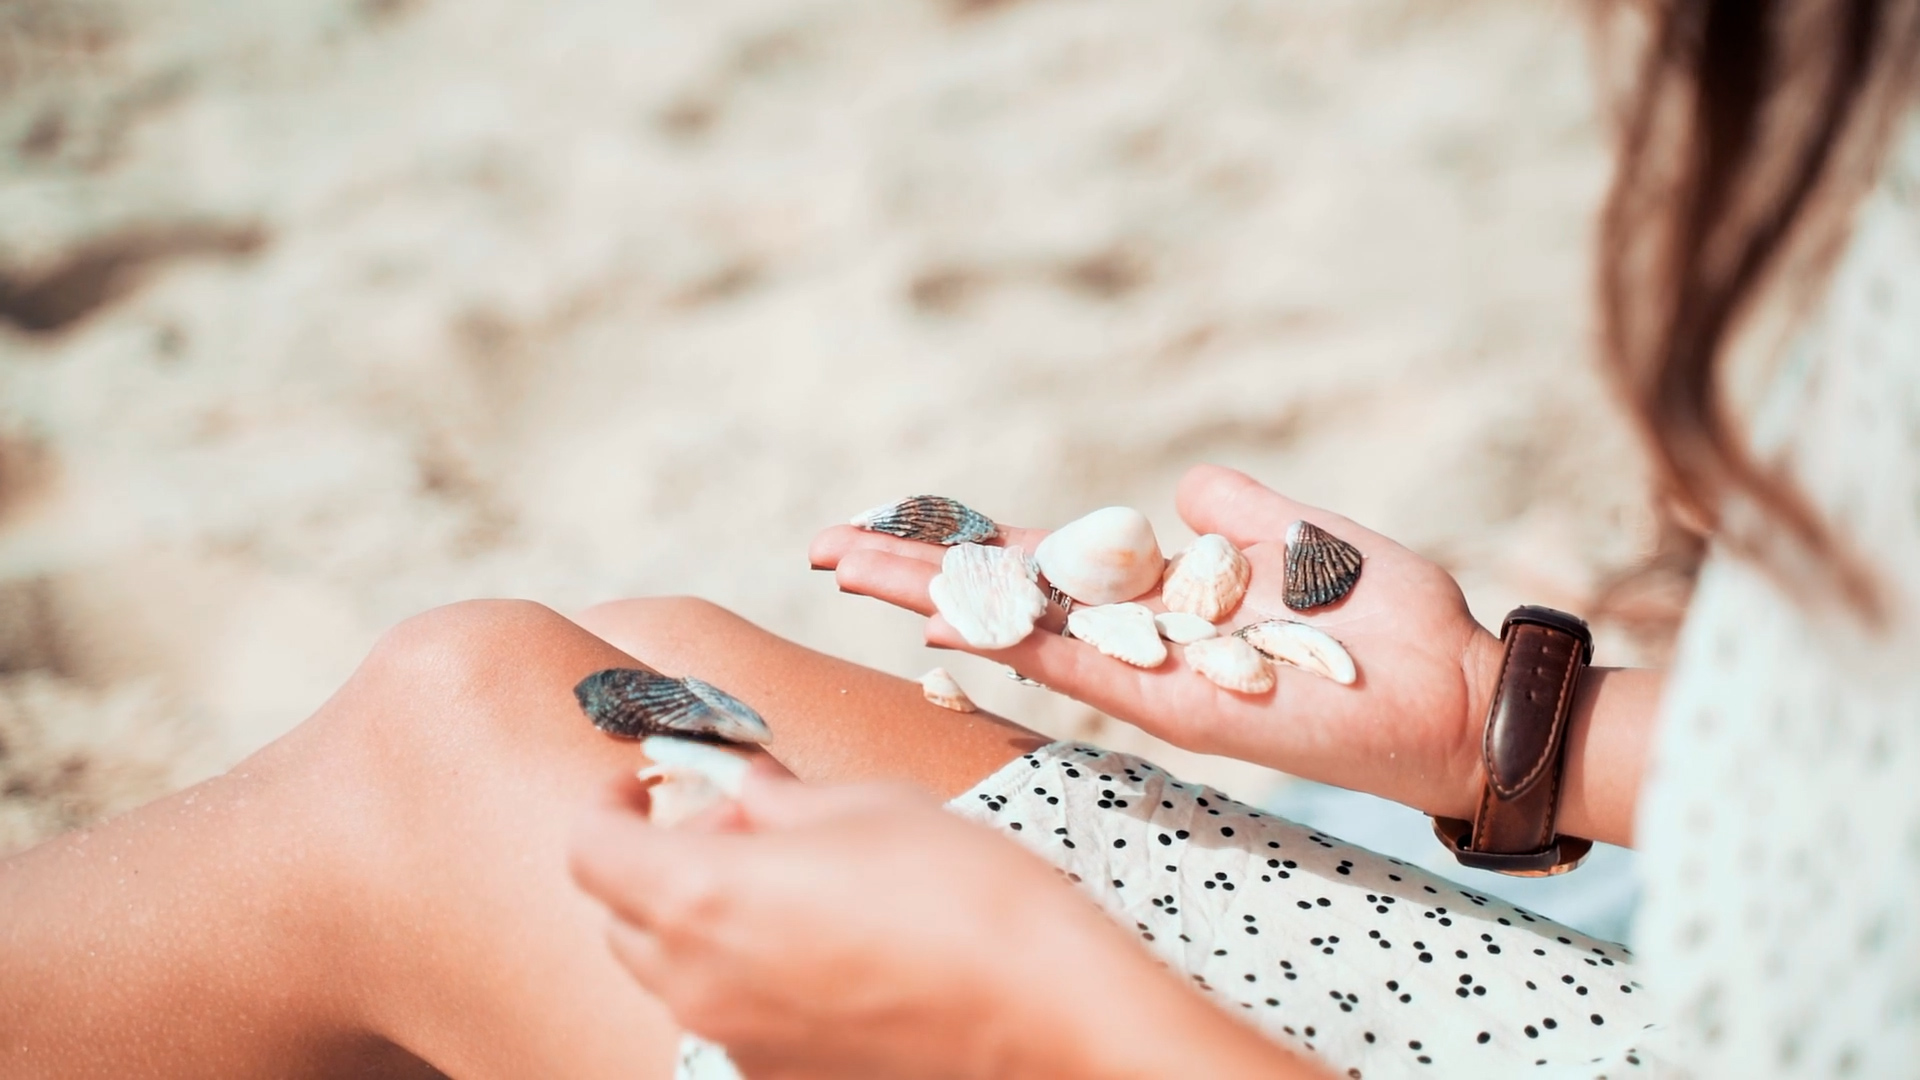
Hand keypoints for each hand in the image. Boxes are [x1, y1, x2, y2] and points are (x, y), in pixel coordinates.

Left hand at [568, 764, 1308, 1079]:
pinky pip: (733, 1018)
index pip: (591, 851)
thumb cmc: (964, 896)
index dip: (607, 806)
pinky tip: (825, 948)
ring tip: (787, 886)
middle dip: (655, 864)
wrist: (1045, 1012)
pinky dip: (748, 977)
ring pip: (674, 974)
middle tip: (727, 828)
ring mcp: (739, 1043)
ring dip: (699, 923)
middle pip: (622, 918)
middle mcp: (699, 982)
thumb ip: (779, 801)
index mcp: (702, 897)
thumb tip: (744, 790)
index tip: (640, 786)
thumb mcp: (867, 808)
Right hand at [810, 464, 1501, 819]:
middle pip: (1001, 599)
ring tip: (848, 569)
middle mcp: (1136, 640)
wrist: (1459, 690)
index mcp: (1159, 596)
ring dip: (932, 600)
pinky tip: (946, 620)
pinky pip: (1078, 671)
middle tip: (822, 548)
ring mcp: (1148, 676)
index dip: (961, 544)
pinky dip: (1010, 642)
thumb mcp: (1303, 537)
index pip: (1037, 568)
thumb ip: (1235, 512)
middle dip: (912, 572)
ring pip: (1016, 633)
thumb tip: (1180, 489)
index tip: (885, 524)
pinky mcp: (1180, 708)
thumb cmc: (1391, 622)